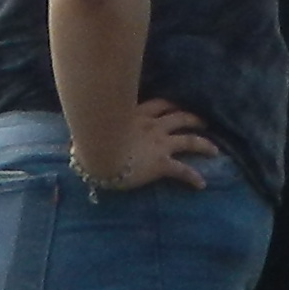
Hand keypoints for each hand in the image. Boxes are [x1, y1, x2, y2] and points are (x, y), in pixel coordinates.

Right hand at [78, 97, 216, 194]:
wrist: (100, 150)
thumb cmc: (91, 138)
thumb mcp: (93, 127)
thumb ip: (90, 129)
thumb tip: (74, 136)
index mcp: (137, 115)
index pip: (158, 105)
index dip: (170, 105)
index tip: (176, 106)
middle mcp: (153, 127)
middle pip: (179, 118)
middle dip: (192, 119)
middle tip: (202, 122)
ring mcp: (160, 144)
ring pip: (189, 140)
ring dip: (204, 144)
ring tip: (214, 149)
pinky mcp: (162, 164)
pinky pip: (182, 171)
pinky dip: (194, 177)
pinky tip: (202, 184)